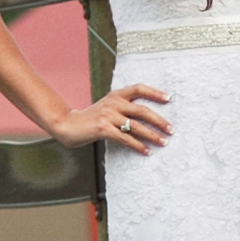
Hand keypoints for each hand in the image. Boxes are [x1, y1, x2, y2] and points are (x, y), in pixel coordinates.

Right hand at [46, 83, 170, 153]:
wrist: (68, 124)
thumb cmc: (91, 118)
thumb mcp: (107, 106)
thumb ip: (123, 107)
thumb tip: (148, 116)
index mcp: (116, 94)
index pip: (138, 88)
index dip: (154, 92)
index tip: (169, 99)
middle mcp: (113, 103)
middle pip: (142, 110)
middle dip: (159, 120)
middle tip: (171, 129)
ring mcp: (108, 115)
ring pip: (136, 126)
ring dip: (152, 135)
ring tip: (163, 142)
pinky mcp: (103, 129)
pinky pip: (126, 138)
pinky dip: (138, 146)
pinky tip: (146, 151)